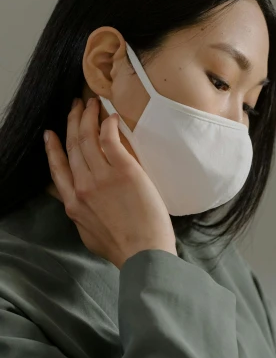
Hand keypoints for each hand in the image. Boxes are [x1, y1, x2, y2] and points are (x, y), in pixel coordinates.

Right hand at [44, 97, 177, 268]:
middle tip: (75, 107)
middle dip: (72, 123)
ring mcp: (101, 177)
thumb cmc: (123, 249)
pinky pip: (110, 139)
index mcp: (73, 203)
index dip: (53, 148)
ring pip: (88, 138)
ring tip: (91, 104)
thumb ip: (82, 215)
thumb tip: (80, 204)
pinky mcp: (124, 170)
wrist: (143, 253)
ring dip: (88, 117)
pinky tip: (110, 116)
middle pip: (72, 146)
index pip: (58, 168)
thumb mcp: (89, 235)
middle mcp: (82, 186)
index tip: (51, 134)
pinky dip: (107, 125)